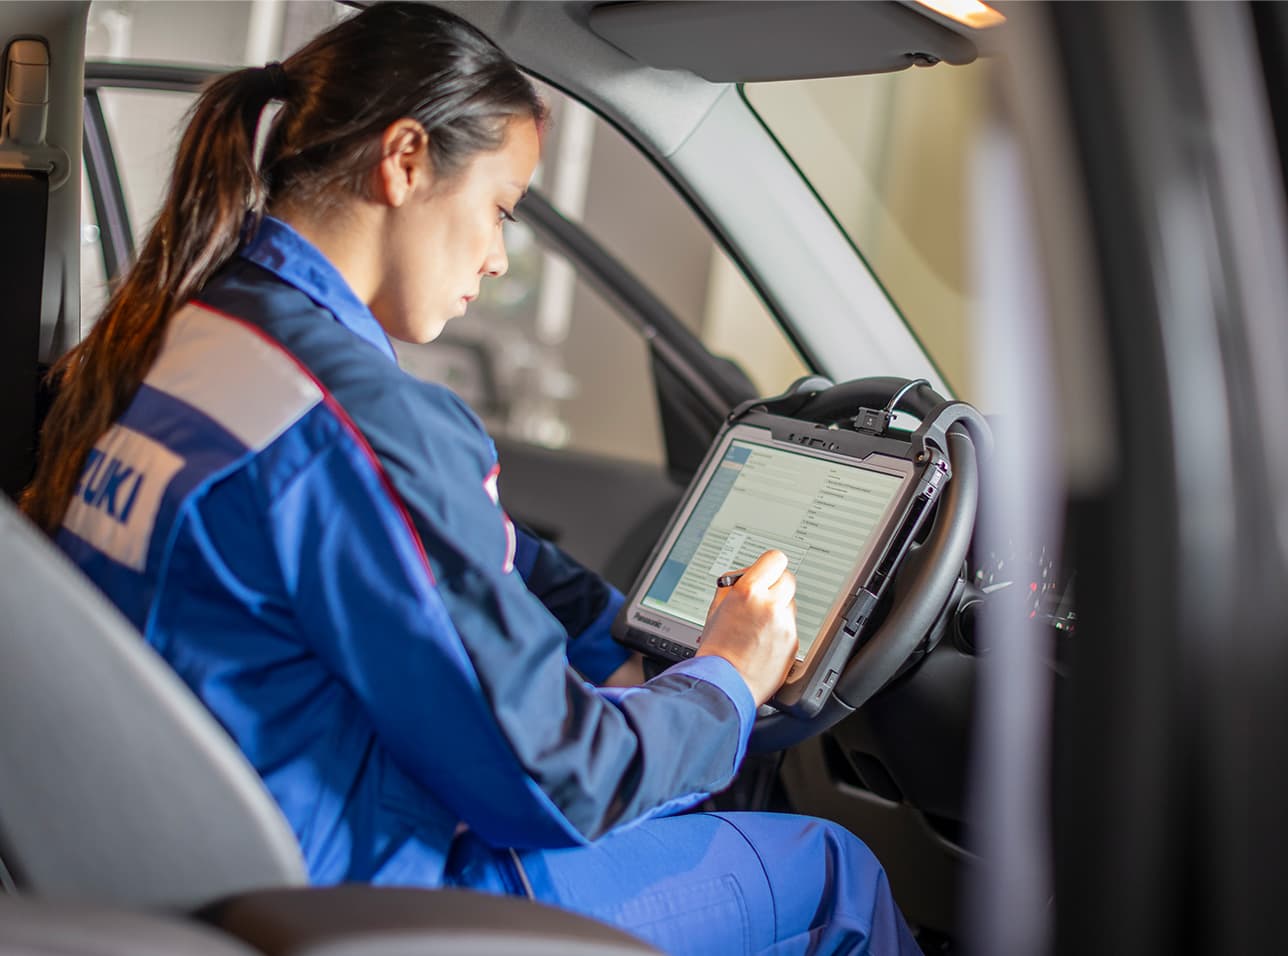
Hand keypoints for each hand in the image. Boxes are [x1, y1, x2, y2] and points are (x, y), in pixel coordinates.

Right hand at [696, 549, 797, 705]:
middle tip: (764, 597)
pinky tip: (763, 641)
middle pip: (788, 578)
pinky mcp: (793, 641)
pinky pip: (790, 625)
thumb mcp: (715, 608)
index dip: (770, 565)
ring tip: (758, 626)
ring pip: (789, 603)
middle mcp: (770, 605)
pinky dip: (780, 630)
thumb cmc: (716, 649)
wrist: (725, 682)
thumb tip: (745, 575)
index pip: (775, 559)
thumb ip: (733, 586)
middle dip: (776, 585)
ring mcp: (784, 624)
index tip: (767, 571)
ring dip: (778, 608)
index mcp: (748, 592)